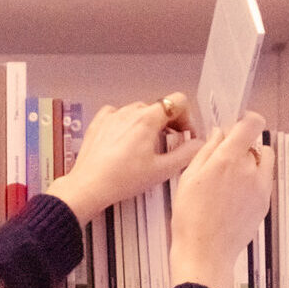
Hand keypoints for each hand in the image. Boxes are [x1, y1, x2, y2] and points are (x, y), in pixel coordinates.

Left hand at [46, 93, 203, 224]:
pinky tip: (124, 140)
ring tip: (145, 146)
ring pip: (138, 112)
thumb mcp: (161, 170)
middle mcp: (130, 111)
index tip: (184, 134)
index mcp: (148, 118)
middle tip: (168, 143)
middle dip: (168, 123)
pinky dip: (125, 124)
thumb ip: (185, 154)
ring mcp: (112, 115)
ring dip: (146, 124)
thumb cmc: (123, 179)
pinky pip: (117, 115)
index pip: (178, 101)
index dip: (187, 117)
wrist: (89, 186)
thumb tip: (199, 144)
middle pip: (158, 108)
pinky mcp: (98, 122)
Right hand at [169, 111, 273, 287]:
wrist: (204, 254)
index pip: (252, 124)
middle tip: (221, 163)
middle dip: (240, 148)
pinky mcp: (264, 202)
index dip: (246, 120)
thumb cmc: (190, 220)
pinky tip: (233, 198)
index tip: (238, 126)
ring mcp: (260, 186)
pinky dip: (253, 181)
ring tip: (231, 180)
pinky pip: (263, 181)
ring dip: (251, 162)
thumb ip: (205, 151)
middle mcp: (249, 169)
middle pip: (253, 144)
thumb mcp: (187, 180)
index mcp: (227, 159)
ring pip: (263, 161)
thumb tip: (218, 134)